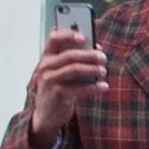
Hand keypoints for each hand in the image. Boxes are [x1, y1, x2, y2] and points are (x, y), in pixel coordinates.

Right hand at [22, 26, 107, 145]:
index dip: (68, 35)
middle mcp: (45, 66)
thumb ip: (76, 59)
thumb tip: (97, 48)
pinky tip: (103, 86)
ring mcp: (49, 80)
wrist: (47, 113)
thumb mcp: (63, 71)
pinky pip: (79, 88)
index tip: (84, 37)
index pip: (54, 38)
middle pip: (69, 55)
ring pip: (75, 69)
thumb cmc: (60, 86)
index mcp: (47, 56)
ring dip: (93, 69)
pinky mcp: (57, 94)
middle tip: (103, 58)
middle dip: (89, 55)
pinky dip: (93, 87)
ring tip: (103, 71)